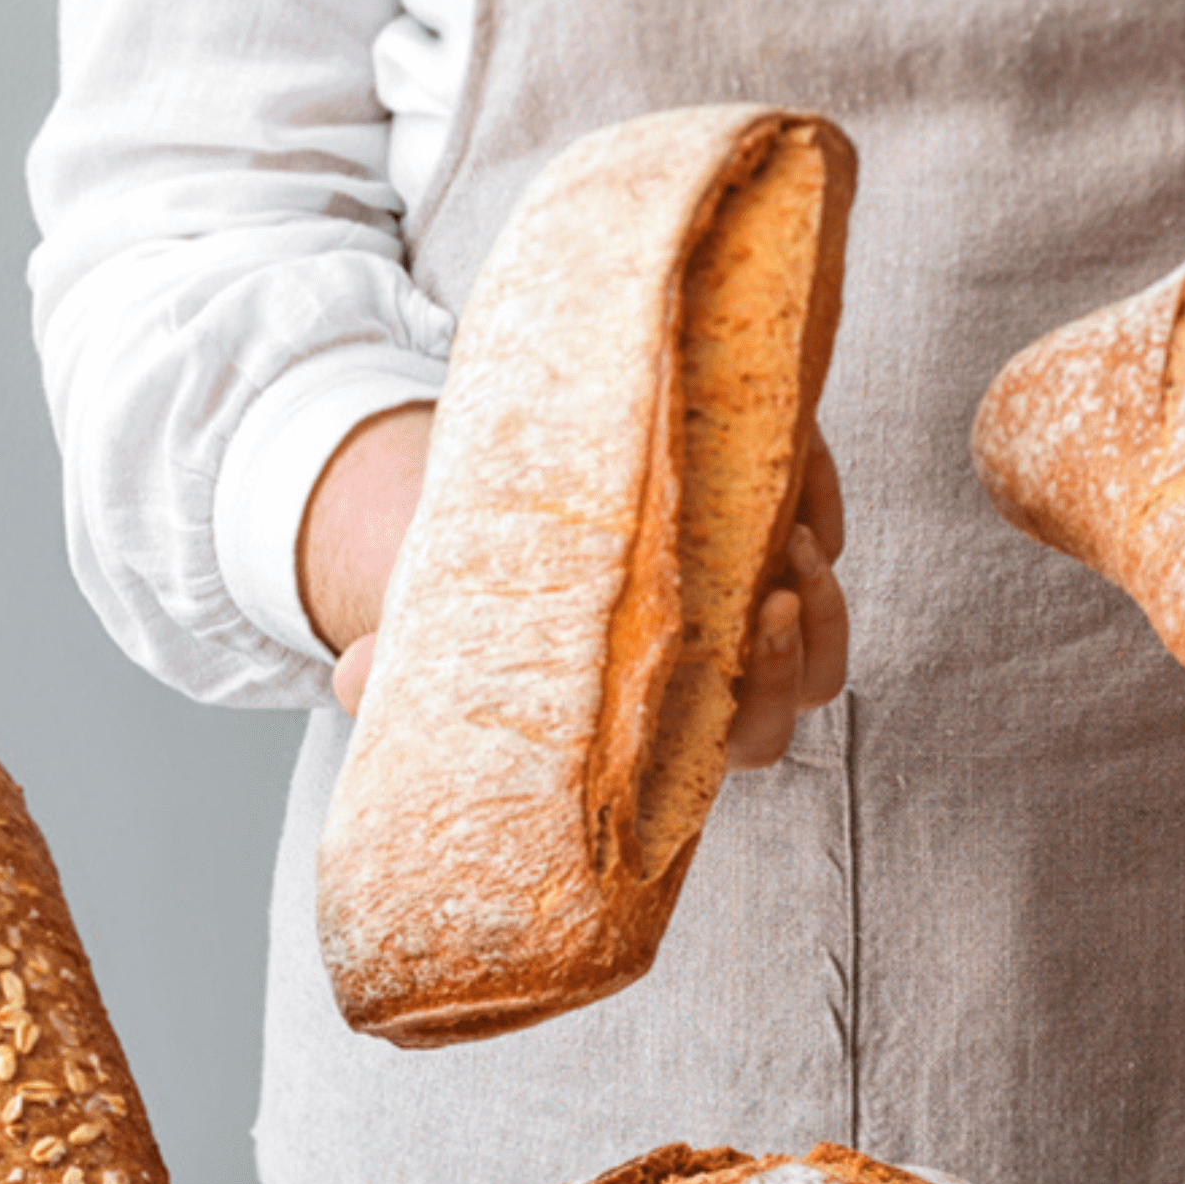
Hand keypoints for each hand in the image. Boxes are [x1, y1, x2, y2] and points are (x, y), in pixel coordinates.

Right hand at [303, 410, 848, 772]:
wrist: (488, 534)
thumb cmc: (475, 610)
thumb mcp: (435, 634)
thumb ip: (396, 673)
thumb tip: (353, 681)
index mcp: (669, 718)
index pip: (753, 737)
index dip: (773, 694)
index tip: (758, 630)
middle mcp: (725, 668)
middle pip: (811, 681)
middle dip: (809, 634)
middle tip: (780, 581)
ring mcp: (751, 597)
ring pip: (831, 611)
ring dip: (824, 567)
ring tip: (781, 521)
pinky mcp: (760, 525)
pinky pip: (822, 514)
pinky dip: (817, 485)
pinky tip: (790, 447)